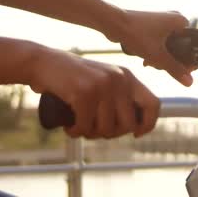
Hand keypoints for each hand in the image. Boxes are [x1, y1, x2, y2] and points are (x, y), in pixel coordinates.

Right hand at [27, 48, 159, 138]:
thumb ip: (119, 94)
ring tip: (79, 126)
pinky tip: (69, 127)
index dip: (147, 124)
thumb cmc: (72, 77)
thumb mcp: (102, 80)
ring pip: (106, 129)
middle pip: (128, 124)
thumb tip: (135, 126)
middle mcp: (119, 79)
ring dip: (90, 134)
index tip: (135, 134)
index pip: (153, 104)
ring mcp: (102, 85)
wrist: (43, 62)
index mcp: (127, 76)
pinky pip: (85, 127)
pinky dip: (75, 132)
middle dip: (111, 133)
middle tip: (94, 129)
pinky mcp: (84, 93)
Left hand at [108, 10, 194, 86]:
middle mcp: (174, 19)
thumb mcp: (158, 56)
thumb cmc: (137, 35)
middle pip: (182, 46)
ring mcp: (162, 22)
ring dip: (162, 58)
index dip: (191, 58)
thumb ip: (175, 69)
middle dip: (172, 60)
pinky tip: (146, 60)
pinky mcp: (152, 26)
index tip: (183, 70)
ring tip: (149, 63)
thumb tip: (190, 82)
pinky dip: (155, 52)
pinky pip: (160, 42)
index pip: (195, 42)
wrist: (114, 23)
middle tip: (160, 66)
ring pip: (170, 46)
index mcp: (180, 21)